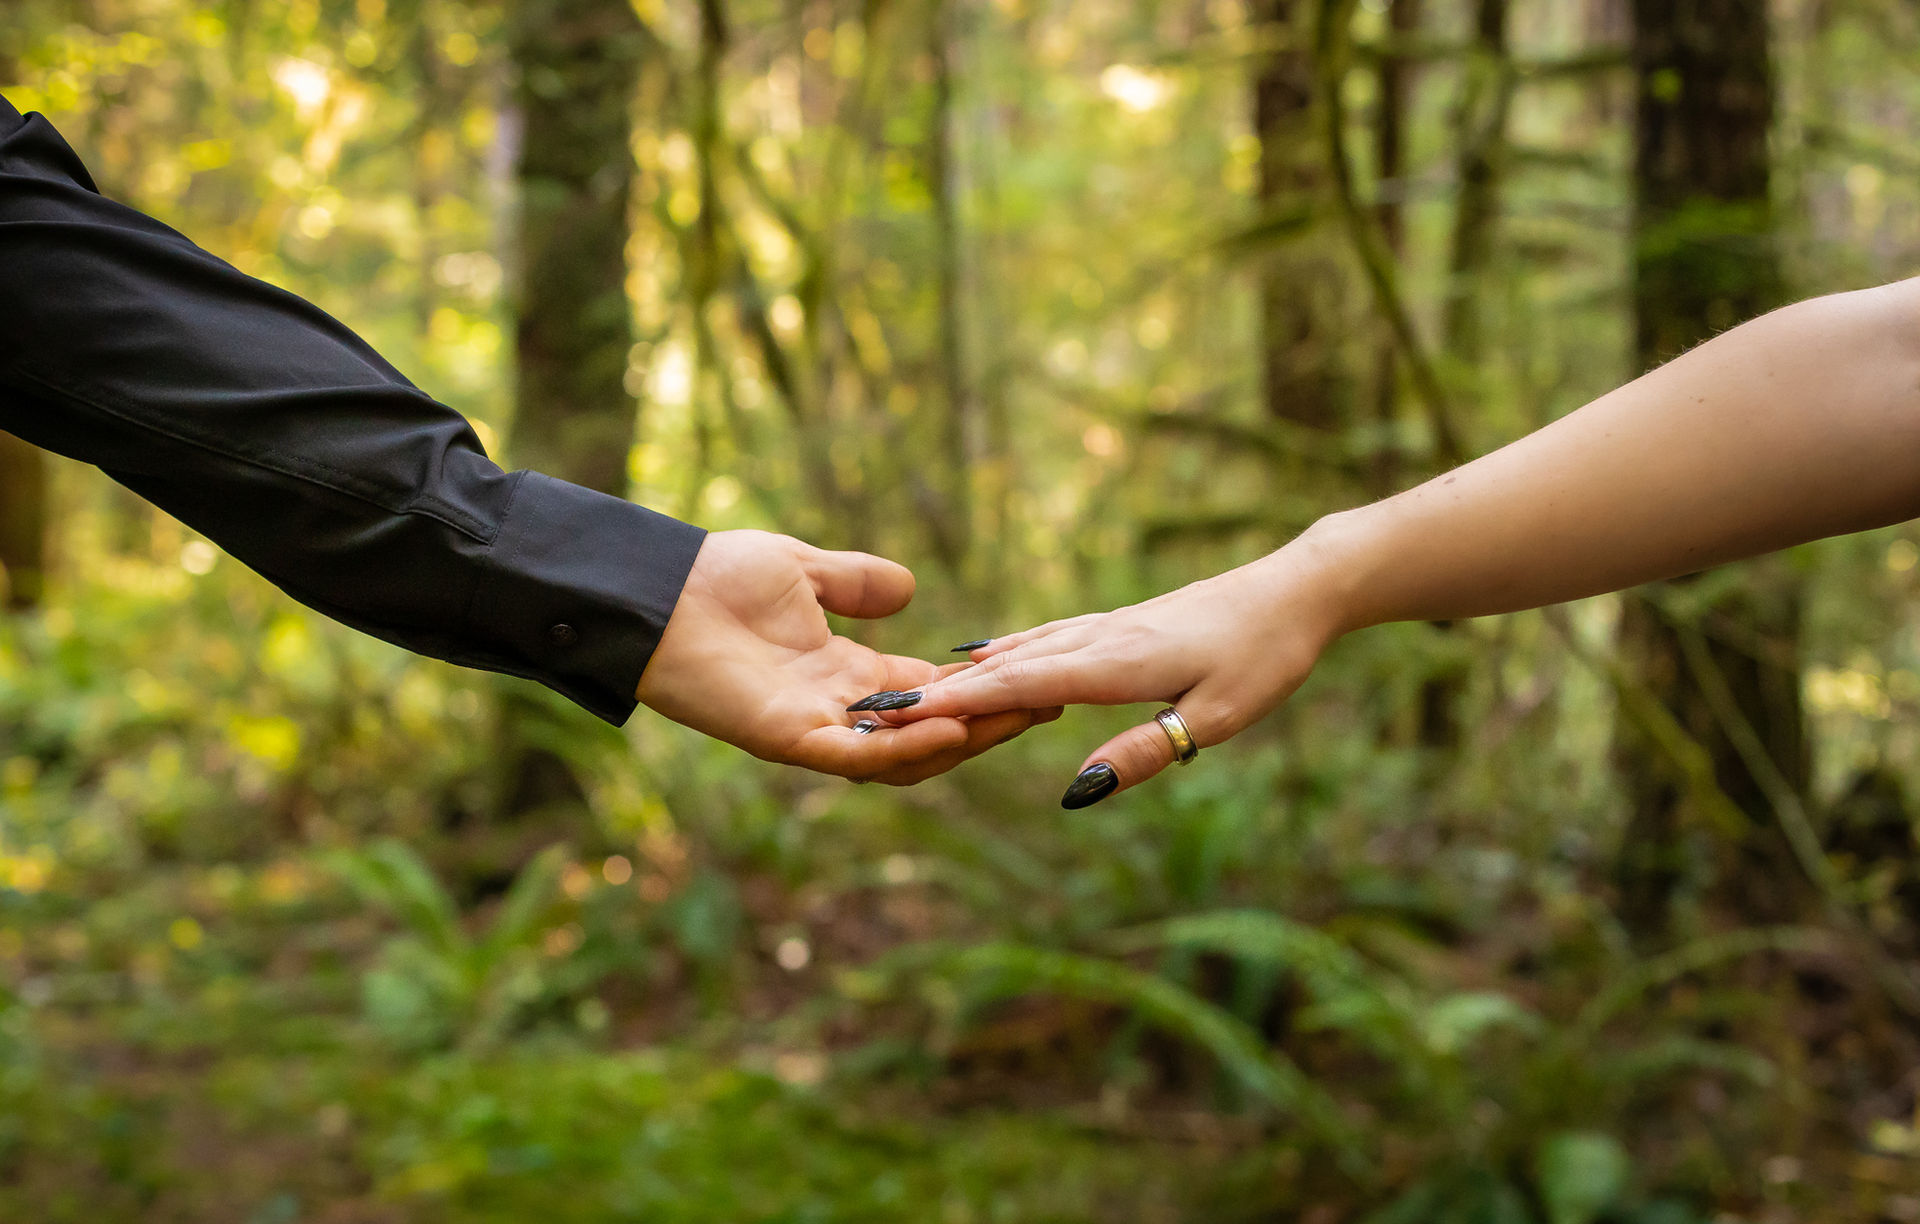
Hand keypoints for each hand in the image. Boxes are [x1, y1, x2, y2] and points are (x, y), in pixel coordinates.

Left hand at [637, 529, 1054, 784]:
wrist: (656, 591)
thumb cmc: (715, 577)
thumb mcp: (804, 570)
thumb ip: (856, 583)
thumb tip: (909, 588)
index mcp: (843, 673)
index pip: (926, 692)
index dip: (978, 690)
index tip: (1034, 677)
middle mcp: (836, 710)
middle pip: (927, 731)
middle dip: (987, 722)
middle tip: (1047, 704)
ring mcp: (814, 729)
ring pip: (901, 754)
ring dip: (959, 741)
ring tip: (1013, 717)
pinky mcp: (787, 738)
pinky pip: (857, 757)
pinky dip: (903, 748)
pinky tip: (948, 725)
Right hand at [867, 527, 1352, 803]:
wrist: (1297, 590)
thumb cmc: (1263, 658)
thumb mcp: (1214, 719)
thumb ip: (1144, 753)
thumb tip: (1078, 790)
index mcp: (1115, 664)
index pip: (1019, 685)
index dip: (959, 703)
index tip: (900, 717)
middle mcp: (1100, 639)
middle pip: (1006, 665)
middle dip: (943, 689)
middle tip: (878, 709)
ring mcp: (1108, 626)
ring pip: (1022, 647)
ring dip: (966, 670)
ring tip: (914, 688)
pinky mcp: (1121, 623)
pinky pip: (1045, 637)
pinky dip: (1004, 648)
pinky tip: (986, 650)